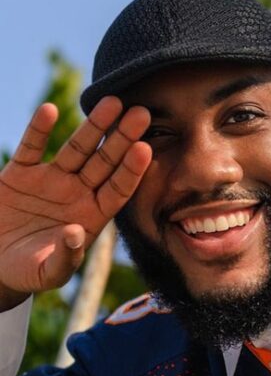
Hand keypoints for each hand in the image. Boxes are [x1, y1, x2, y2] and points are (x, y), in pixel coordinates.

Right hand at [0, 97, 150, 310]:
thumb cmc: (28, 272)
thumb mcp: (48, 273)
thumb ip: (66, 258)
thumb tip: (75, 234)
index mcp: (92, 216)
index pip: (119, 189)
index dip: (132, 170)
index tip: (147, 149)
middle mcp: (77, 194)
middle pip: (105, 162)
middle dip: (122, 138)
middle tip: (142, 113)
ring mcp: (50, 181)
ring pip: (76, 149)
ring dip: (93, 126)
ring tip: (111, 102)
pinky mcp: (19, 174)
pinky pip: (31, 148)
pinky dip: (38, 130)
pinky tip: (51, 110)